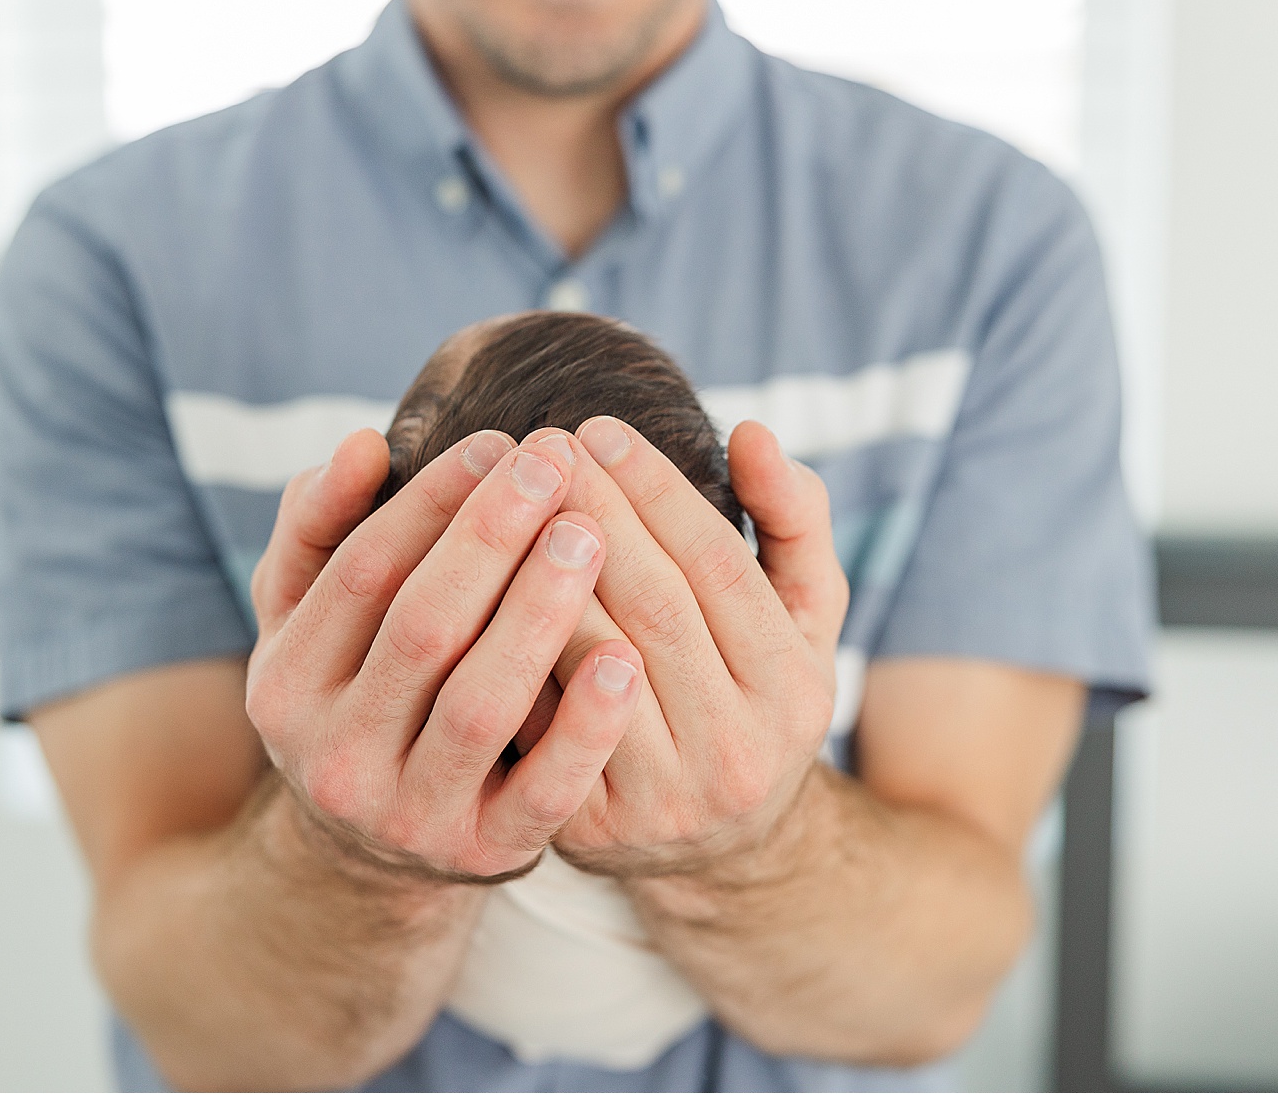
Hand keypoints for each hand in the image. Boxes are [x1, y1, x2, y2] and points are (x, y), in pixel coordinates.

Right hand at [245, 426, 643, 882]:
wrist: (375, 848)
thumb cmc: (360, 689)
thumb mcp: (310, 617)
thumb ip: (319, 527)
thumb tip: (361, 447)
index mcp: (285, 683)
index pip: (362, 572)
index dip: (430, 502)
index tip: (497, 443)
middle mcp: (335, 757)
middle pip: (422, 628)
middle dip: (492, 538)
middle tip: (555, 466)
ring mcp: (409, 814)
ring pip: (480, 703)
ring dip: (539, 613)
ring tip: (593, 536)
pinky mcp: (484, 854)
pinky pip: (543, 790)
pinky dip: (586, 725)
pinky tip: (627, 658)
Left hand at [541, 417, 851, 879]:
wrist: (722, 847)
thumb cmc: (756, 696)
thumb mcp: (803, 617)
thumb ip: (794, 523)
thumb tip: (753, 433)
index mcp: (794, 688)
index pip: (718, 564)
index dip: (656, 490)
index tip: (599, 430)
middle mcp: (737, 751)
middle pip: (651, 605)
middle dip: (590, 511)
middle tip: (539, 446)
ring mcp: (662, 798)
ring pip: (586, 656)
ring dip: (534, 567)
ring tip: (502, 496)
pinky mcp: (590, 827)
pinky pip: (535, 717)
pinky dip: (504, 644)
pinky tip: (473, 581)